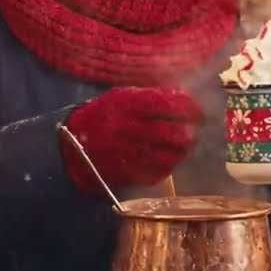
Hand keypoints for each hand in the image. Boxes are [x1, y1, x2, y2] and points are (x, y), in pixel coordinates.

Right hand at [59, 86, 202, 194]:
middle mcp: (125, 127)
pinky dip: (170, 165)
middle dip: (190, 131)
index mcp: (124, 103)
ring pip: (167, 154)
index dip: (188, 108)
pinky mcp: (127, 172)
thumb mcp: (120, 97)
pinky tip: (171, 158)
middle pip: (170, 132)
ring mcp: (126, 152)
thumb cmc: (101, 116)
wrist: (72, 146)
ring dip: (183, 150)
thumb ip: (149, 97)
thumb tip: (183, 99)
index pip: (166, 104)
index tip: (197, 111)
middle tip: (197, 129)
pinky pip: (158, 171)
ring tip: (186, 144)